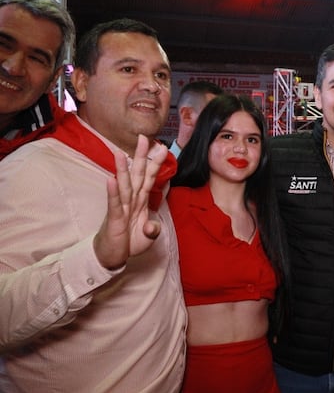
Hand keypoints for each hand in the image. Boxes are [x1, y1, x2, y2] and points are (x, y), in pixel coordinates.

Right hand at [93, 135, 167, 269]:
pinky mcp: (114, 218)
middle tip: (144, 137)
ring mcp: (122, 208)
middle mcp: (131, 200)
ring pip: (123, 185)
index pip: (150, 179)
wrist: (112, 255)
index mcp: (140, 201)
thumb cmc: (128, 241)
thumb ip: (153, 229)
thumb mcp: (147, 236)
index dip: (155, 164)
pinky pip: (114, 204)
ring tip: (119, 152)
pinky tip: (111, 180)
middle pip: (137, 175)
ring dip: (122, 169)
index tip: (162, 147)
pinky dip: (113, 192)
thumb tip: (153, 226)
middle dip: (141, 157)